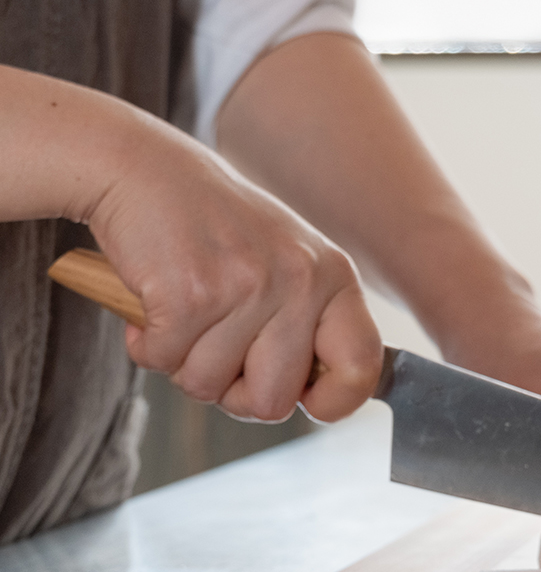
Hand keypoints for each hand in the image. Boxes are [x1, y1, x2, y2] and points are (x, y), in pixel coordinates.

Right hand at [89, 116, 380, 422]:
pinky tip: (154, 301)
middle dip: (234, 391)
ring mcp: (248, 287)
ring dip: (184, 361)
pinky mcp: (189, 294)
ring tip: (184, 310)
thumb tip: (316, 400)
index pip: (363, 366)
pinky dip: (148, 345)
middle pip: (273, 401)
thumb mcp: (287, 263)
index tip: (306, 403)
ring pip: (208, 386)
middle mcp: (301, 280)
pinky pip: (163, 362)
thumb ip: (308, 324)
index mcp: (335, 276)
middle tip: (215, 348)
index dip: (335, 403)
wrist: (144, 168)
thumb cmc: (215, 227)